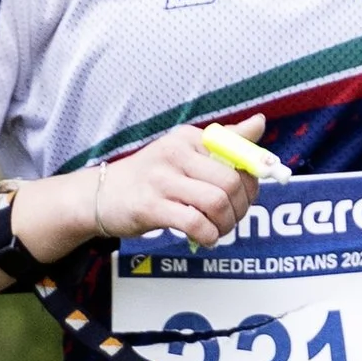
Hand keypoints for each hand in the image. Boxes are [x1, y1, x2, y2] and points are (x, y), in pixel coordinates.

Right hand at [93, 115, 264, 248]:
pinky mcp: (149, 206)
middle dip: (241, 208)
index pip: (238, 154)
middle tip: (232, 218)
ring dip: (226, 224)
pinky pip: (194, 223)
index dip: (253, 181)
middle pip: (230, 182)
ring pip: (215, 203)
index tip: (248, 197)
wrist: (101, 195)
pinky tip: (204, 238)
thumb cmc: (152, 176)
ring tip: (219, 229)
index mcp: (188, 138)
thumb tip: (260, 123)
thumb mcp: (186, 152)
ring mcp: (161, 179)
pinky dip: (208, 235)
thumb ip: (224, 141)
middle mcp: (175, 153)